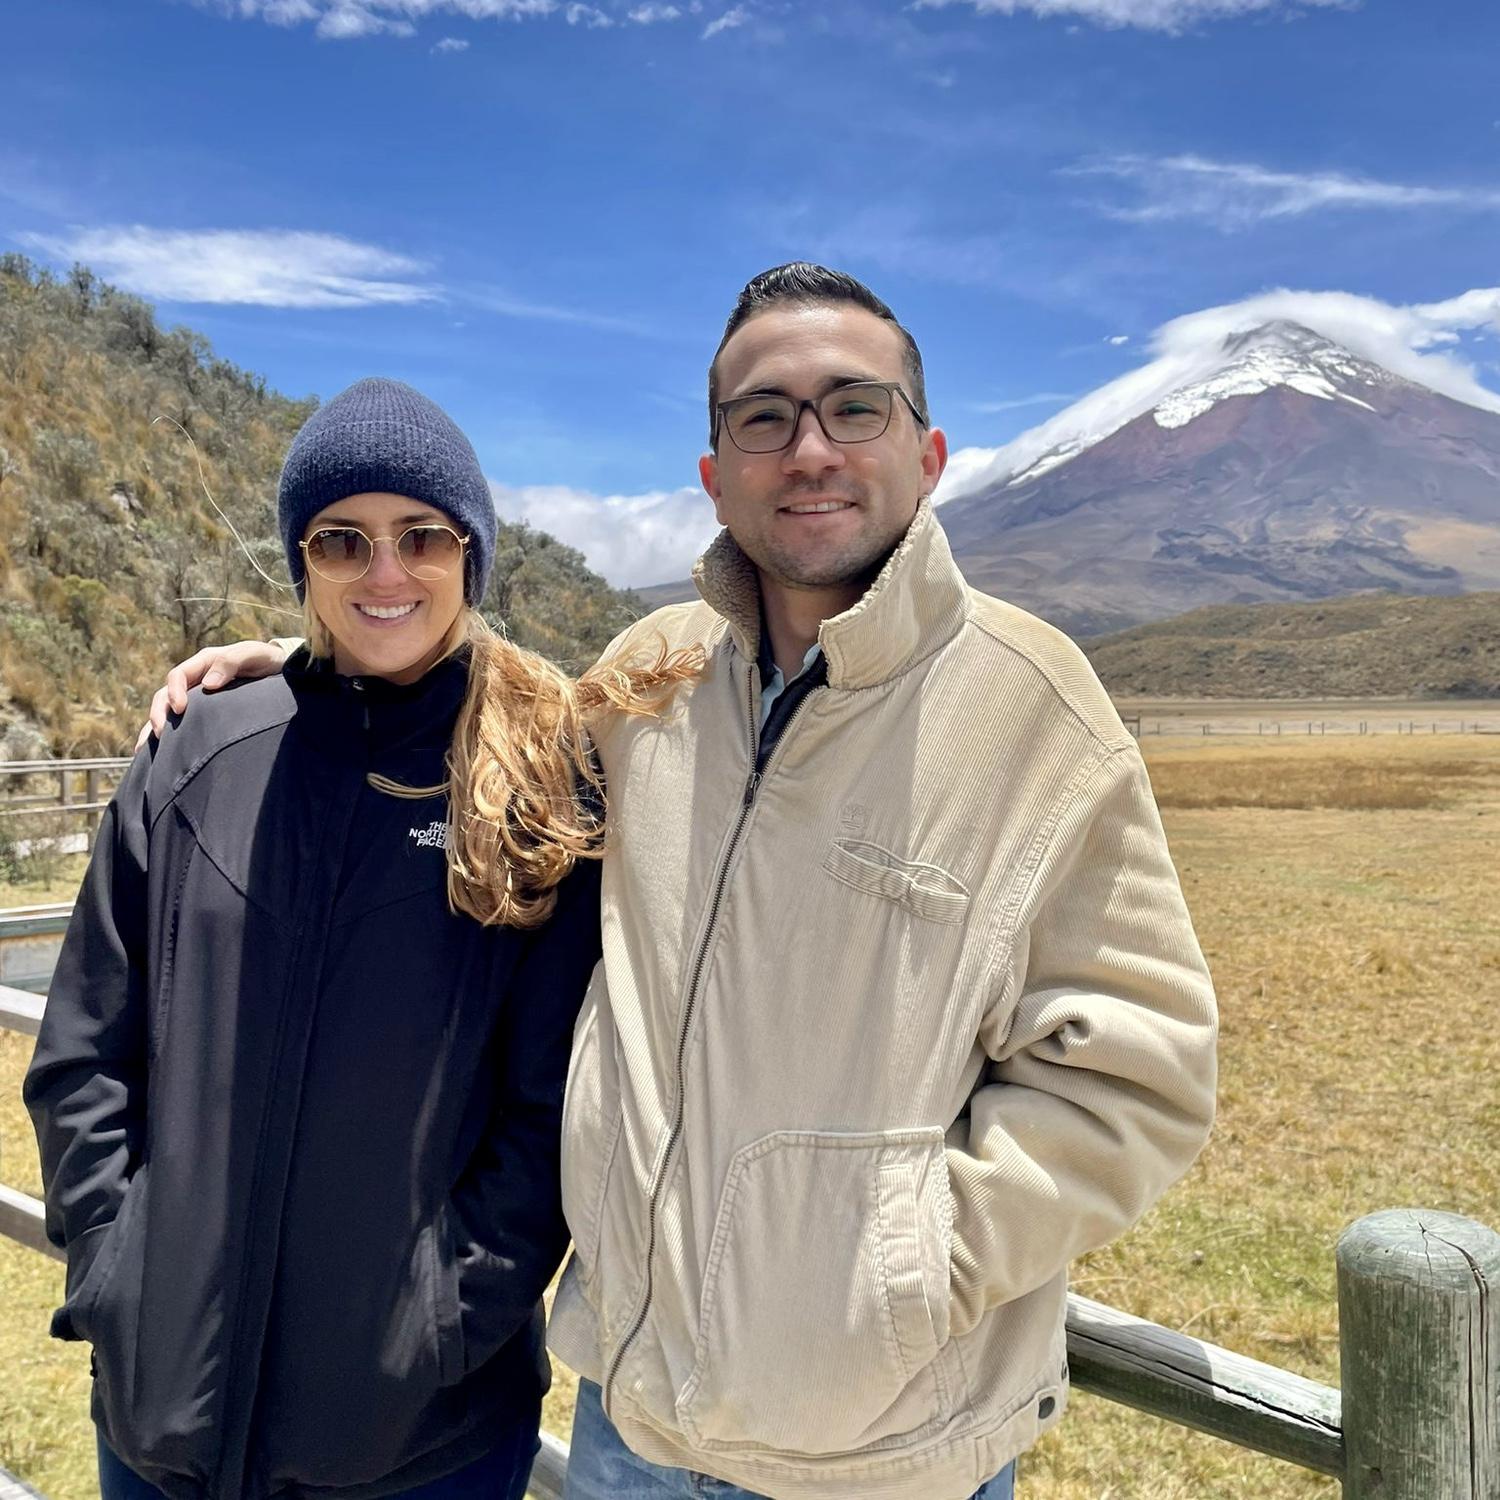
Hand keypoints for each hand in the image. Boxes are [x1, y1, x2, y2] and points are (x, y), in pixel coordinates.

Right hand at [137, 641, 288, 748]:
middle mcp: (195, 679)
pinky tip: (158, 756)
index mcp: (204, 663)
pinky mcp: (202, 712)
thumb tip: (208, 684)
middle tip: (160, 734)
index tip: (180, 710)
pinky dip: (166, 738)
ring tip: (145, 749)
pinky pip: (180, 724)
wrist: (280, 668)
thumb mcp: (253, 654)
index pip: (178, 676)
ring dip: (154, 728)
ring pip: (166, 712)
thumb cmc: (266, 659)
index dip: (174, 692)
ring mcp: (196, 697)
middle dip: (158, 714)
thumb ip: (231, 663)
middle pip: (165, 696)